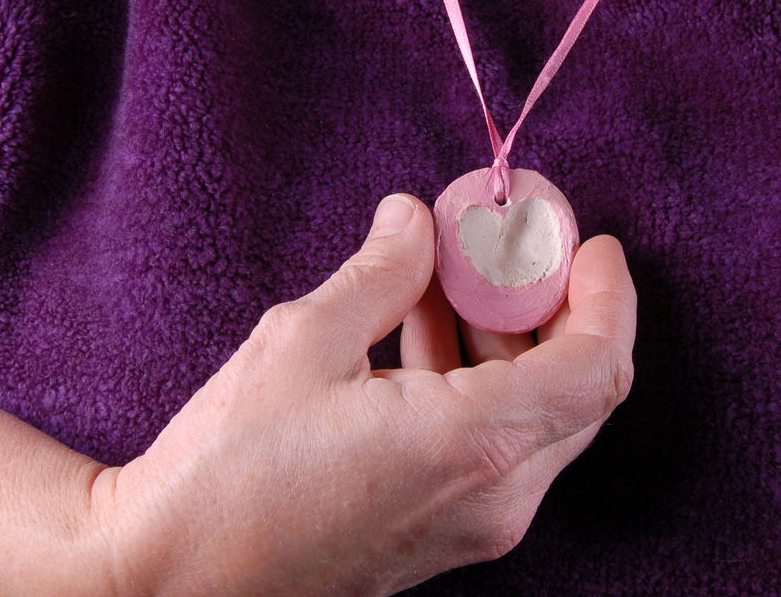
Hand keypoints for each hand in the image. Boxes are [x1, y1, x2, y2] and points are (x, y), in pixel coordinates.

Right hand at [95, 194, 635, 596]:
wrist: (172, 581)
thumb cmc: (227, 473)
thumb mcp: (303, 341)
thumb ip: (382, 272)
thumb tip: (415, 220)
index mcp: (471, 445)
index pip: (597, 369)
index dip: (608, 297)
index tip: (589, 244)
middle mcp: (493, 498)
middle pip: (577, 391)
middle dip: (554, 307)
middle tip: (512, 246)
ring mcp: (472, 526)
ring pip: (535, 417)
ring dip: (509, 339)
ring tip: (445, 276)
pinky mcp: (444, 535)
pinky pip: (494, 446)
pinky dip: (478, 381)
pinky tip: (416, 329)